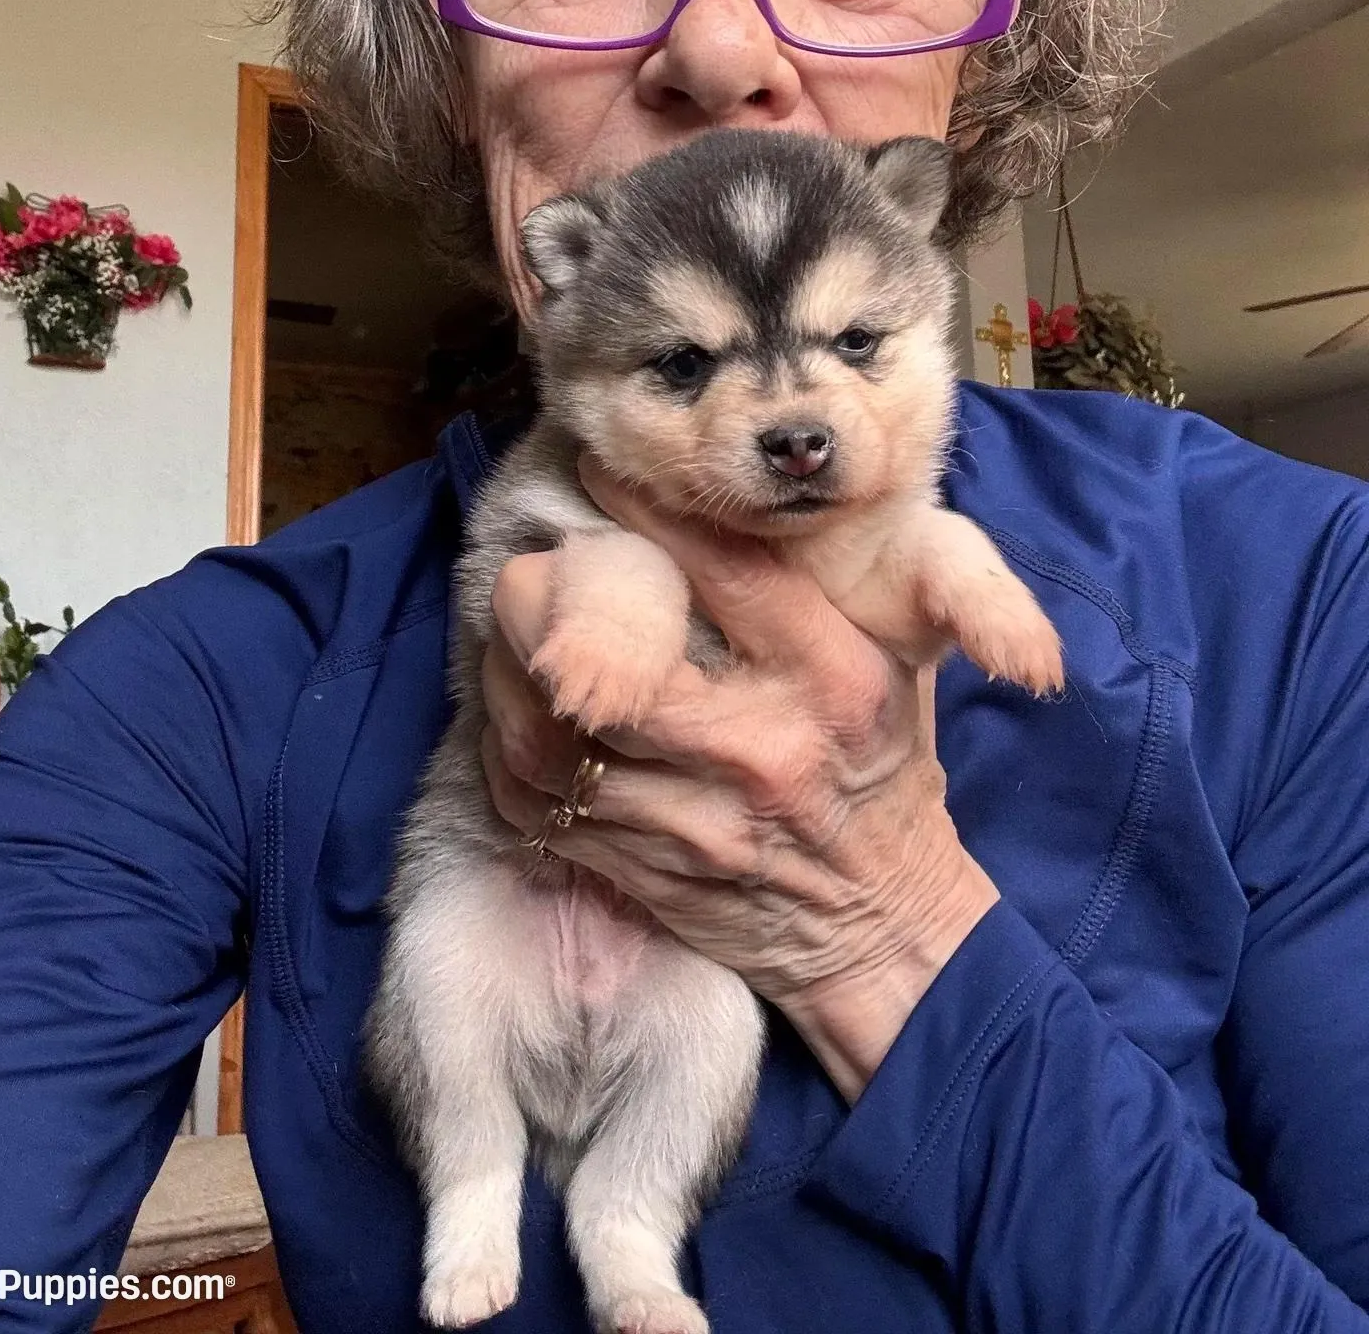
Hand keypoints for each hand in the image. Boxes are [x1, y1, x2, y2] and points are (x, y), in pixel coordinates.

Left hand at [480, 459, 999, 1098]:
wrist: (886, 926)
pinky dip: (506, 754)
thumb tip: (726, 504)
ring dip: (506, 680)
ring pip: (552, 743)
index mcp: (832, 677)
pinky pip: (539, 808)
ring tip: (506, 637)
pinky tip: (515, 714)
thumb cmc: (885, 772)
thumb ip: (817, 591)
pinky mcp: (646, 874)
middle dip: (544, 607)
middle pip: (613, 666)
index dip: (654, 516)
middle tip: (527, 574)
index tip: (600, 473)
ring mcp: (696, 823)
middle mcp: (760, 748)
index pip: (734, 574)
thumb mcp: (892, 665)